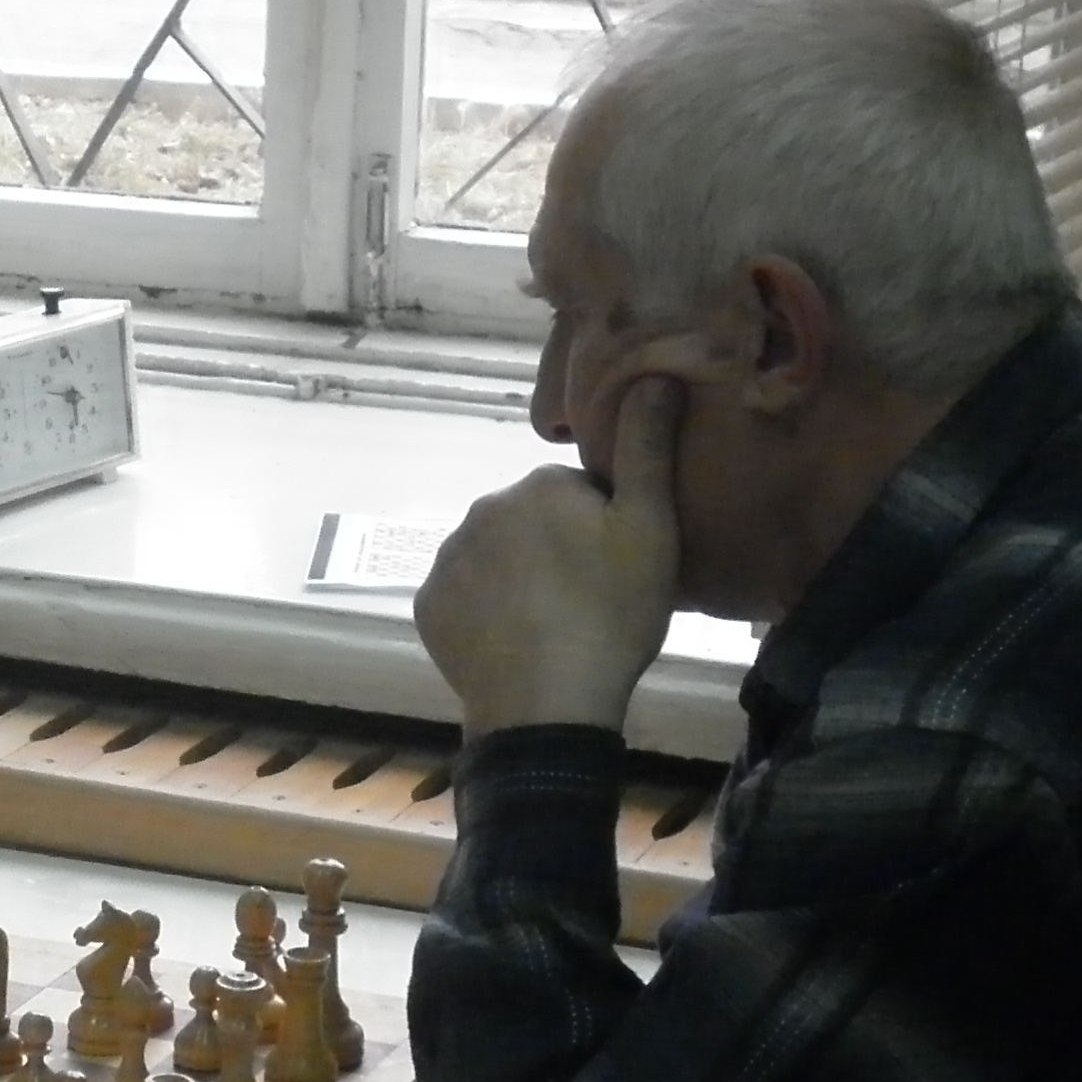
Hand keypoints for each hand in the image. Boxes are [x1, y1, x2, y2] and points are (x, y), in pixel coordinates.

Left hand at [415, 374, 683, 736]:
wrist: (547, 705)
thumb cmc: (611, 616)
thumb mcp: (650, 530)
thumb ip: (648, 449)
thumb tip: (653, 375)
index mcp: (537, 486)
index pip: (573, 493)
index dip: (600, 527)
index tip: (615, 567)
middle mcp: (482, 509)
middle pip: (528, 522)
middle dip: (553, 548)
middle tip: (587, 600)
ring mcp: (448, 558)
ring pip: (493, 557)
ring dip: (516, 578)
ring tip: (551, 626)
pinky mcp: (427, 605)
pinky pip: (463, 597)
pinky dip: (484, 612)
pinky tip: (514, 642)